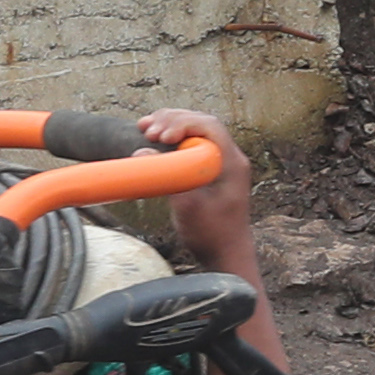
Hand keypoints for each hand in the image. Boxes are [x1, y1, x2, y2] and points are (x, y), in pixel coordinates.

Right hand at [132, 109, 253, 251]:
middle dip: (172, 120)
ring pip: (195, 130)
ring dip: (170, 125)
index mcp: (232, 163)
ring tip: (145, 127)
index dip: (182, 123)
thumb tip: (142, 152)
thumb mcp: (187, 208)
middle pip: (201, 123)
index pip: (209, 126)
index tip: (160, 136)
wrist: (226, 254)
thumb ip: (168, 178)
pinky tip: (153, 138)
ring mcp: (221, 161)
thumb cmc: (212, 235)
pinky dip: (173, 137)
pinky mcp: (210, 168)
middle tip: (147, 129)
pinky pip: (192, 143)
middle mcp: (230, 157)